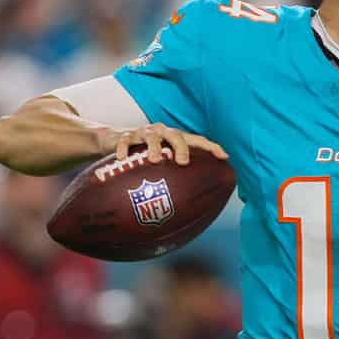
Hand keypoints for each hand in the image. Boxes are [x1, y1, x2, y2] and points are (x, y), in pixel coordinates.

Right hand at [101, 123, 227, 166]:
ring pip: (151, 137)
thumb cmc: (144, 156)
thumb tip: (192, 204)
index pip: (197, 140)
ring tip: (155, 160)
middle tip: (183, 162)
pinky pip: (125, 141)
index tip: (224, 157)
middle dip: (181, 147)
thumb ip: (176, 177)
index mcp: (174, 139)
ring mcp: (144, 133)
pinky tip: (122, 160)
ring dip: (154, 148)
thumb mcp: (162, 163)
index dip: (211, 147)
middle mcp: (162, 133)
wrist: (114, 140)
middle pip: (176, 135)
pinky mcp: (125, 136)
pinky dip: (124, 150)